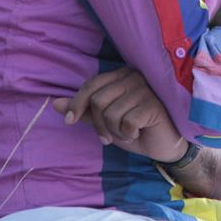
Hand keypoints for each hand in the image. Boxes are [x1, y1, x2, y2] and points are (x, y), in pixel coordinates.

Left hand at [52, 67, 186, 162]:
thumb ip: (85, 112)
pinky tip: (140, 132)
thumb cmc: (137, 129)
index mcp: (122, 76)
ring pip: (110, 113)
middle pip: (98, 100)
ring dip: (115, 131)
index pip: (92, 84)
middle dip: (99, 124)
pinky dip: (128, 134)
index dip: (77, 103)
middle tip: (107, 137)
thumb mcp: (106, 122)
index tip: (69, 121)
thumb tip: (55, 104)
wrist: (165, 145)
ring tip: (128, 133)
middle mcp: (134, 77)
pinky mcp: (154, 104)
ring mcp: (146, 89)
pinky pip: (126, 122)